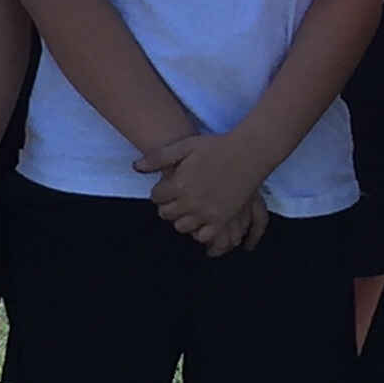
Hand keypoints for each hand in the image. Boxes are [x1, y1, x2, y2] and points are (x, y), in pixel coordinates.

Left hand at [136, 131, 268, 248]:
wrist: (247, 153)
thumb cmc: (215, 147)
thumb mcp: (184, 146)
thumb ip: (158, 158)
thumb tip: (136, 167)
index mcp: (178, 185)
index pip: (156, 197)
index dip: (159, 192)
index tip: (166, 187)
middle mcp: (190, 203)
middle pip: (166, 214)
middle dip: (168, 206)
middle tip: (175, 198)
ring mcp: (206, 214)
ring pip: (182, 227)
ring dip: (181, 219)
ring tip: (187, 209)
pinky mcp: (222, 220)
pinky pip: (204, 236)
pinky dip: (199, 232)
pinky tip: (200, 221)